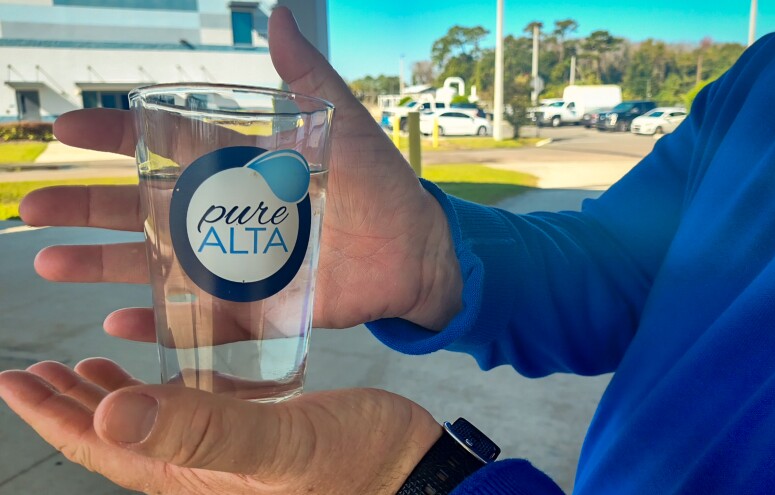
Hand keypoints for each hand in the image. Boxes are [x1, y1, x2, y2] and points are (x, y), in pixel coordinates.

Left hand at [0, 358, 440, 494]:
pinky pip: (195, 414)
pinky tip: (171, 374)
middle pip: (117, 439)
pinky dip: (168, 392)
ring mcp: (230, 456)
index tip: (14, 379)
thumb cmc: (356, 463)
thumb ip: (199, 432)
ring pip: (152, 427)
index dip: (53, 415)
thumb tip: (109, 417)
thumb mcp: (278, 444)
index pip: (103, 447)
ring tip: (87, 370)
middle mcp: (202, 469)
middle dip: (70, 405)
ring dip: (113, 398)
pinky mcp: (259, 438)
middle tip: (35, 371)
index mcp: (193, 474)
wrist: (411, 473)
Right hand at [20, 6, 462, 341]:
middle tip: (33, 206)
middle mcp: (225, 215)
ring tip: (50, 261)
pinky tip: (119, 320)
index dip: (116, 137)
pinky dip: (159, 322)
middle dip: (86, 206)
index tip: (67, 130)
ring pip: (155, 264)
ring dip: (102, 263)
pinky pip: (199, 319)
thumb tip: (277, 15)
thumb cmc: (380, 185)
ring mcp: (234, 263)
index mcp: (239, 168)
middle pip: (142, 210)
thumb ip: (306, 77)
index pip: (164, 147)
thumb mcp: (341, 125)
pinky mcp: (255, 307)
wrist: (413, 251)